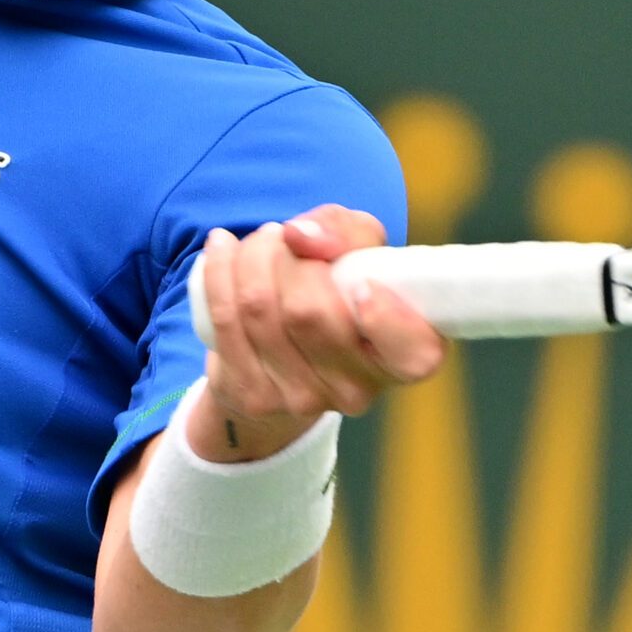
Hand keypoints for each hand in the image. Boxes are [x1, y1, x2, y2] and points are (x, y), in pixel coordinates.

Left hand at [193, 204, 444, 460]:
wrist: (286, 341)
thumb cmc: (340, 284)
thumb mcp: (360, 247)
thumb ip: (345, 231)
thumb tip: (301, 238)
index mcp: (407, 354)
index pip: (413, 353)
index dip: (386, 318)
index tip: (360, 283)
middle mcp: (360, 389)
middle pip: (310, 313)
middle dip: (287, 256)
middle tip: (284, 236)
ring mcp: (306, 400)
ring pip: (260, 311)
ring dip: (250, 258)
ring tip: (258, 242)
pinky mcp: (256, 397)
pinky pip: (225, 322)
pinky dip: (218, 274)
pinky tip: (222, 251)